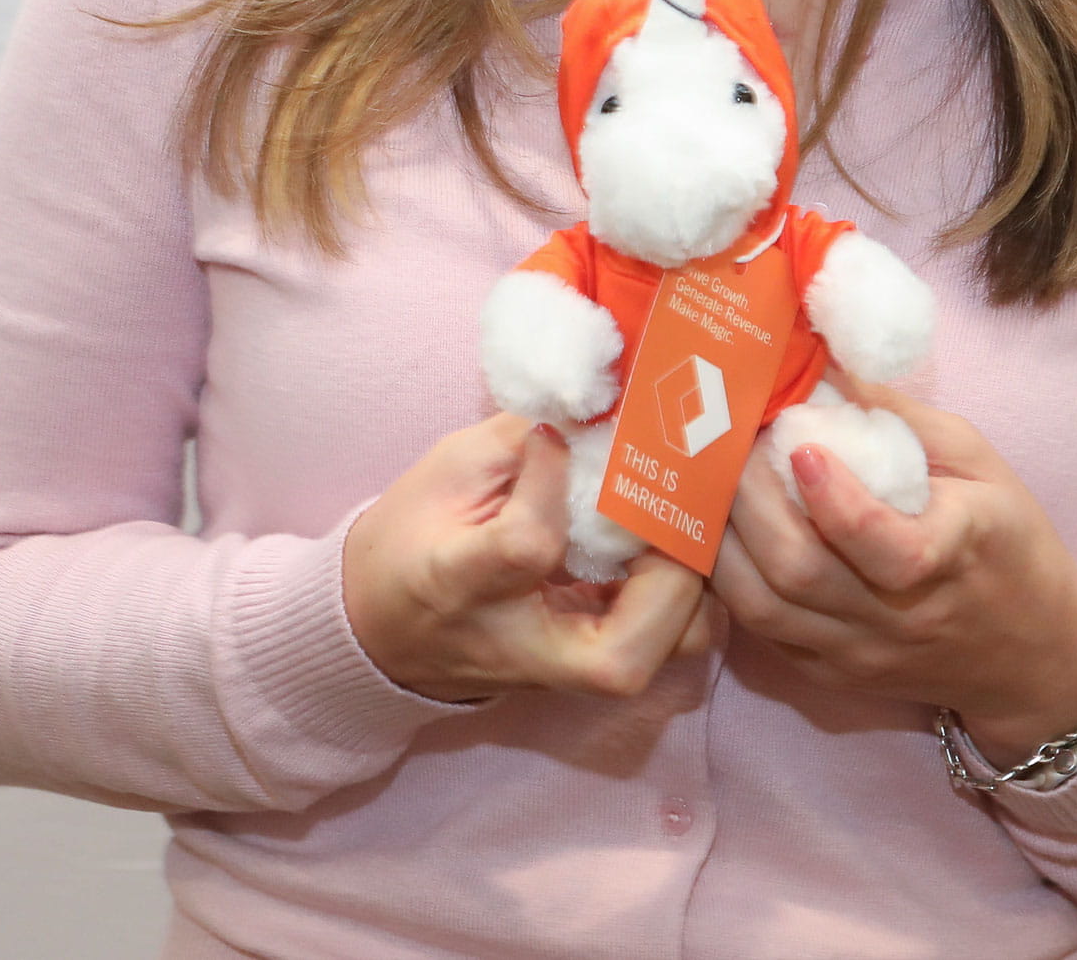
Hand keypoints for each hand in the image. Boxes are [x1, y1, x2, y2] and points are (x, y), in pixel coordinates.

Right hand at [343, 412, 724, 702]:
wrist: (382, 627)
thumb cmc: (414, 538)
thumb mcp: (449, 470)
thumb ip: (525, 437)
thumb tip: (604, 403)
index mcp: (462, 585)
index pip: (528, 546)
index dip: (553, 477)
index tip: (553, 435)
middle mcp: (520, 647)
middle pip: (622, 657)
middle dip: (672, 573)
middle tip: (668, 504)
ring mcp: (563, 674)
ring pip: (666, 658)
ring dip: (694, 585)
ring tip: (673, 523)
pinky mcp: (593, 673)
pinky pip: (671, 641)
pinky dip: (689, 591)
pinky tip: (669, 541)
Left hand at [709, 379, 1076, 763]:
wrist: (1031, 652)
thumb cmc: (1007, 541)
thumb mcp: (981, 465)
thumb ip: (905, 417)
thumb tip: (826, 364)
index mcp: (954, 555)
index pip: (887, 548)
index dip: (833, 500)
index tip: (803, 448)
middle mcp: (902, 616)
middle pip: (800, 574)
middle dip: (750, 502)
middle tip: (733, 446)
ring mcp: (862, 653)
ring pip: (764, 608)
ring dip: (724, 541)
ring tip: (716, 486)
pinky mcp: (833, 676)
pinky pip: (761, 632)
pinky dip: (731, 580)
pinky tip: (727, 534)